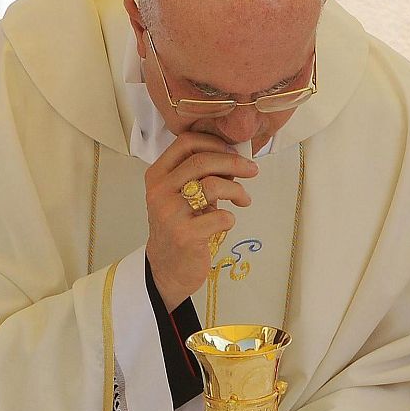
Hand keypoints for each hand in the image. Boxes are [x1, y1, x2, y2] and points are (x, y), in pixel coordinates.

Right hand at [143, 132, 257, 308]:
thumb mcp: (181, 195)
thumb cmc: (179, 227)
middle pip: (202, 161)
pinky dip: (231, 217)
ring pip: (213, 185)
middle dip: (234, 162)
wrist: (167, 268)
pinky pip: (221, 216)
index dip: (214, 142)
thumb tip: (234, 157)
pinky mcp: (185, 235)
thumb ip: (199, 175)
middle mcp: (159, 191)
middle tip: (251, 170)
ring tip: (243, 199)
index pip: (185, 142)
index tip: (233, 151)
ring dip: (236, 190)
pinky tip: (227, 222)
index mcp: (157, 176)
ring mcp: (170, 213)